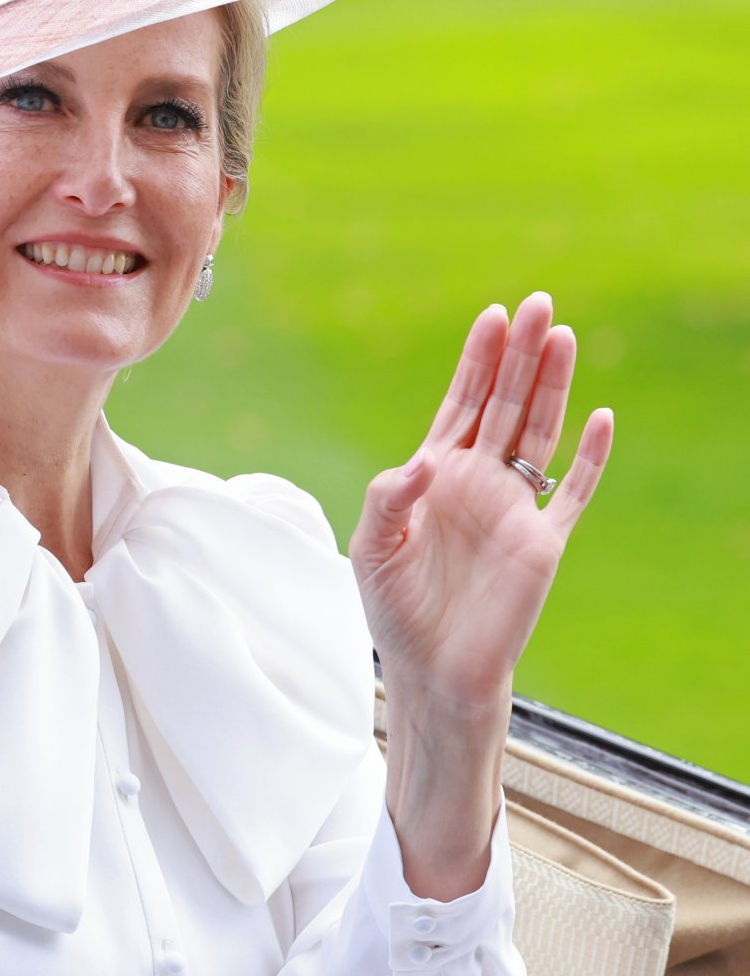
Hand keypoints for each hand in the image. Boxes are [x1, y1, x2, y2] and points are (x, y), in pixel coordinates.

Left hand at [350, 292, 613, 710]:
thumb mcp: (372, 547)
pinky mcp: (542, 542)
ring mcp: (513, 509)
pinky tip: (602, 416)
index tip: (492, 316)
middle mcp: (478, 483)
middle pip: (505, 404)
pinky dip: (589, 457)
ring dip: (552, 387)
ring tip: (564, 336)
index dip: (477, 361)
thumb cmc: (396, 610)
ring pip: (539, 433)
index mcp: (435, 476)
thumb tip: (427, 460)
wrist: (433, 671)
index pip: (462, 404)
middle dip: (520, 355)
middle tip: (538, 304)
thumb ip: (389, 496)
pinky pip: (572, 491)